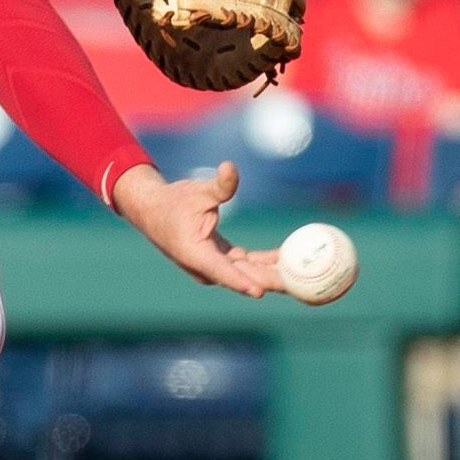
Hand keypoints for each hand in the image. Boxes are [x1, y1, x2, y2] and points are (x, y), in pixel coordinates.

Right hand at [110, 161, 285, 298]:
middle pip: (244, 276)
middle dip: (272, 281)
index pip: (221, 271)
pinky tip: (291, 260)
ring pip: (249, 273)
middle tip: (301, 282)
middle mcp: (206, 266)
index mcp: (194, 253)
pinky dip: (268, 263)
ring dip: (275, 274)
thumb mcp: (197, 191)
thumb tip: (230, 168)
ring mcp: (214, 266)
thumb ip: (219, 186)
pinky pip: (249, 265)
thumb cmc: (173, 201)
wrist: (153, 211)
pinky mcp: (221, 260)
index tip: (259, 292)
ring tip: (306, 275)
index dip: (240, 282)